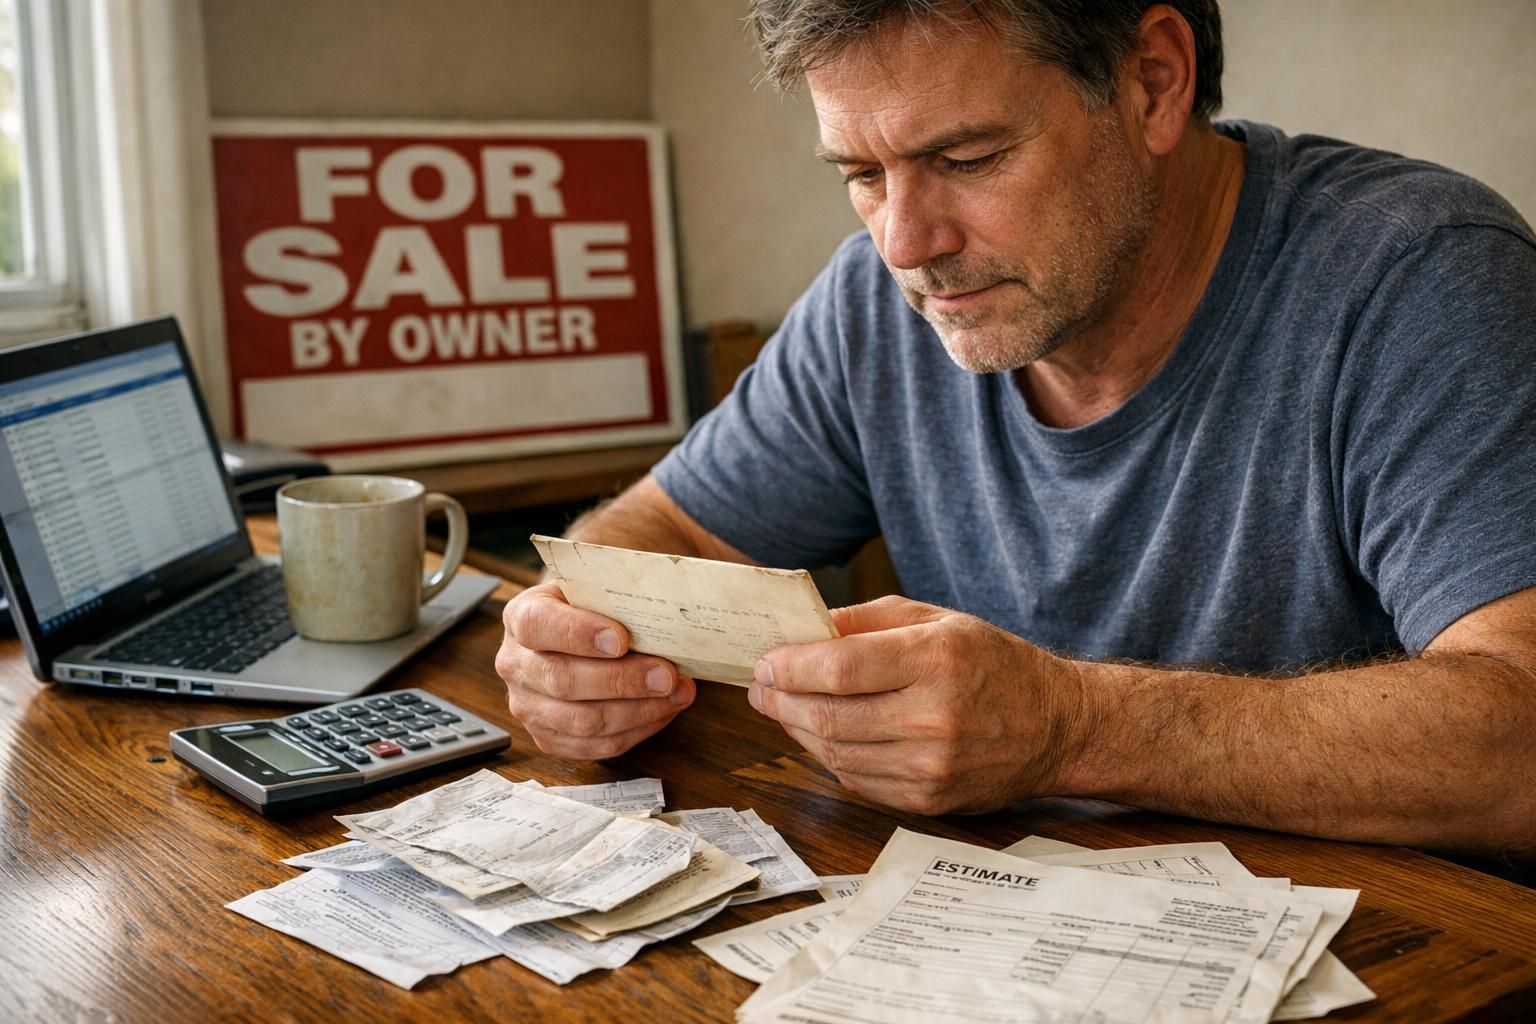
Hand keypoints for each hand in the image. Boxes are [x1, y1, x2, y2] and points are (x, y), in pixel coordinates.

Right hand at [495, 582, 695, 758]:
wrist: (580, 634)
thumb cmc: (595, 608)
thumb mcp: (597, 587)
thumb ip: (618, 594)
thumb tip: (666, 607)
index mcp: (521, 616)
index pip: (538, 625)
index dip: (578, 634)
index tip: (622, 639)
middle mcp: (516, 664)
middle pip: (563, 680)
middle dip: (622, 680)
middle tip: (666, 675)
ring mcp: (528, 706)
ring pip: (582, 721)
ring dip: (637, 710)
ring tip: (676, 693)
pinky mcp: (549, 738)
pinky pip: (595, 745)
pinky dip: (637, 730)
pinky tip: (664, 710)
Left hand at [747, 596, 1086, 813]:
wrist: (1056, 726)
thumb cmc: (992, 663)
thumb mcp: (936, 619)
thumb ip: (867, 620)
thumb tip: (802, 629)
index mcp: (936, 660)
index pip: (841, 668)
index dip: (791, 666)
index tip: (764, 661)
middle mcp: (935, 717)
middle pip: (830, 716)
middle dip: (781, 701)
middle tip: (760, 686)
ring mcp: (932, 766)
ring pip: (836, 754)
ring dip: (798, 731)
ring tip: (782, 708)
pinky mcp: (929, 801)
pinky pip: (857, 781)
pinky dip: (829, 758)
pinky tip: (821, 736)